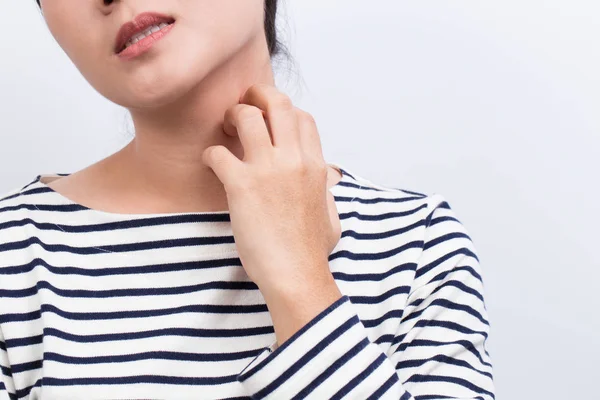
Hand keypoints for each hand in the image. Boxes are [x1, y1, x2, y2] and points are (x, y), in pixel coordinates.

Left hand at [202, 83, 341, 299]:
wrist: (297, 275)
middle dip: (257, 95)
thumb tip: (327, 179)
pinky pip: (218, 153)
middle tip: (243, 108)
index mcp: (316, 166)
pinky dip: (210, 155)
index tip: (269, 121)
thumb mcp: (331, 213)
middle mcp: (294, 160)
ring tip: (225, 131)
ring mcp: (269, 170)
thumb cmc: (312, 251)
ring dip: (232, 117)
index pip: (302, 117)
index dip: (283, 111)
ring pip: (246, 116)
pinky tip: (211, 166)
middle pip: (278, 103)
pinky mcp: (243, 186)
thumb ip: (326, 189)